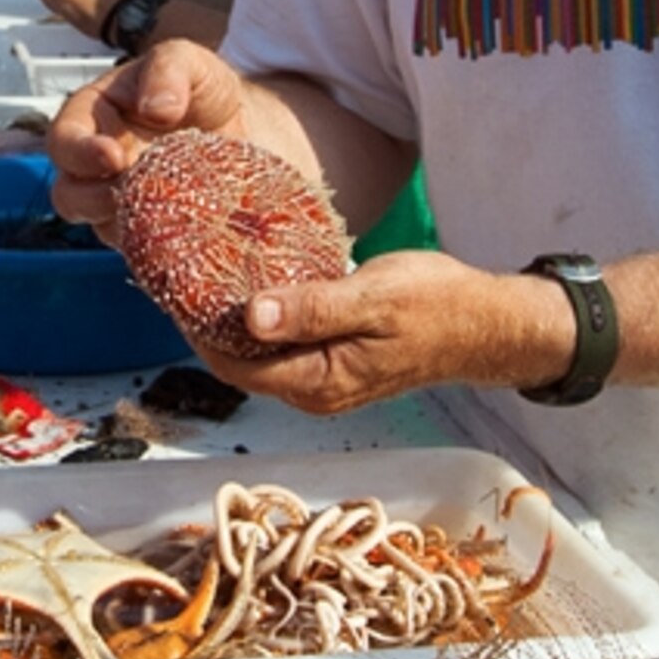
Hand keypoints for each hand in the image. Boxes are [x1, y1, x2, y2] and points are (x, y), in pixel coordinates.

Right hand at [47, 39, 258, 233]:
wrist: (243, 128)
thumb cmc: (202, 91)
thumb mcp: (190, 62)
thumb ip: (169, 70)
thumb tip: (155, 108)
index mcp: (93, 116)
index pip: (64, 139)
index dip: (79, 152)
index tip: (113, 156)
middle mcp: (97, 166)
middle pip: (68, 195)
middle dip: (93, 200)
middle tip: (130, 192)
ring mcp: (121, 201)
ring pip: (102, 227)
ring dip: (127, 224)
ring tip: (165, 211)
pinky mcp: (148, 231)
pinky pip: (141, 249)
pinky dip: (160, 243)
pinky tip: (191, 228)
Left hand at [202, 250, 574, 414]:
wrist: (489, 323)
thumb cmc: (440, 306)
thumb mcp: (374, 299)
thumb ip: (313, 309)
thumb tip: (251, 316)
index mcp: (319, 383)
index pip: (232, 364)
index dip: (195, 329)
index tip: (169, 284)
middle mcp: (314, 391)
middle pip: (236, 361)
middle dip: (204, 321)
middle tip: (176, 267)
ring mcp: (323, 380)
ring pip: (257, 352)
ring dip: (230, 316)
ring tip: (202, 268)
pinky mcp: (333, 360)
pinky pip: (281, 342)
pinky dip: (260, 314)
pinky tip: (249, 278)